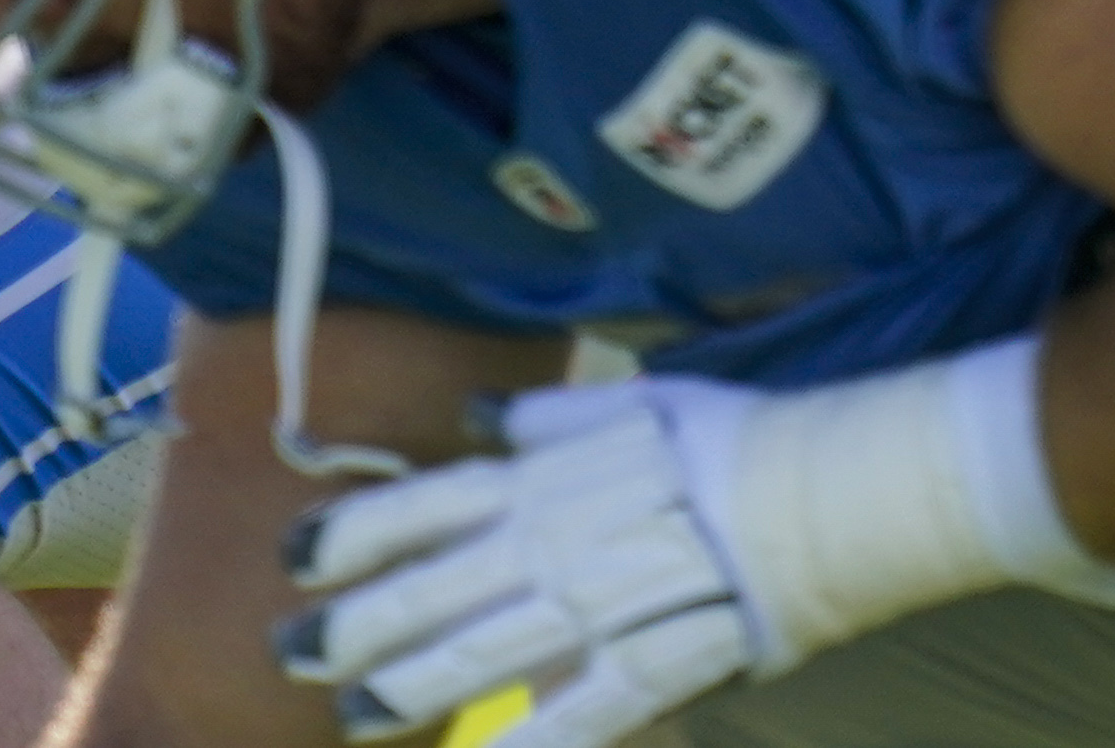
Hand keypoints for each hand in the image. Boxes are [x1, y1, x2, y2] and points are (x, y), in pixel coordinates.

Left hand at [276, 386, 759, 747]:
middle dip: (353, 624)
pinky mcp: (647, 669)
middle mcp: (553, 544)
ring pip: (479, 655)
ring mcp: (596, 611)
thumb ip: (544, 416)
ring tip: (352, 713)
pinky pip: (571, 717)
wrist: (823, 492)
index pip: (424, 503)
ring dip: (407, 688)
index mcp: (546, 478)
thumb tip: (477, 415)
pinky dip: (523, 745)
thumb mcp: (634, 401)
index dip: (353, 533)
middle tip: (291, 652)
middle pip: (431, 589)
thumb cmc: (726, 442)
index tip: (296, 557)